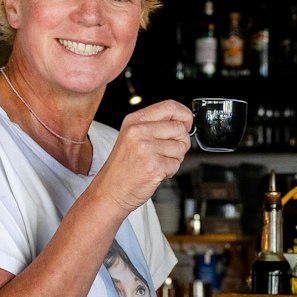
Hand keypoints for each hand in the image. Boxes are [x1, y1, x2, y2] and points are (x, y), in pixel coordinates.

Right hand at [90, 100, 191, 214]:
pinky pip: (177, 164)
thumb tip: (183, 121)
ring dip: (175, 158)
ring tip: (157, 163)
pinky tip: (156, 172)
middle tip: (167, 152)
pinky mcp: (154, 166)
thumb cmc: (123, 167)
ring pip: (181, 147)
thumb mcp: (132, 136)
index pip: (169, 106)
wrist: (110, 191)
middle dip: (181, 142)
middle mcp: (139, 131)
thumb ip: (154, 125)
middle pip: (179, 128)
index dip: (185, 115)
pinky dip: (171, 171)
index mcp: (134, 120)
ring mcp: (146, 148)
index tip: (187, 123)